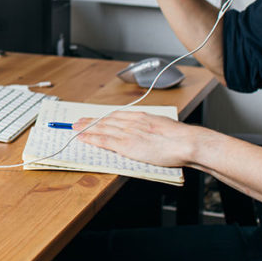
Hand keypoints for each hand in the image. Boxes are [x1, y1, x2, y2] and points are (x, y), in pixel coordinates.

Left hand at [73, 111, 199, 167]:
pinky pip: (104, 140)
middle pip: (106, 120)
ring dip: (87, 128)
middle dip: (91, 121)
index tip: (95, 118)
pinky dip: (91, 138)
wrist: (186, 142)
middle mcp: (132, 122)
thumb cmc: (180, 139)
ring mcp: (128, 132)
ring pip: (102, 128)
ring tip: (75, 128)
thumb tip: (149, 133)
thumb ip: (152, 128)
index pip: (117, 115)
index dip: (103, 117)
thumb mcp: (164, 127)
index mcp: (141, 117)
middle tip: (78, 121)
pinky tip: (82, 138)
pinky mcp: (126, 144)